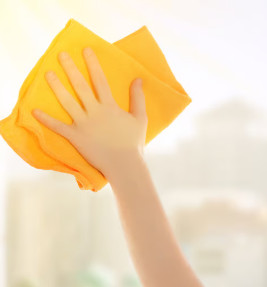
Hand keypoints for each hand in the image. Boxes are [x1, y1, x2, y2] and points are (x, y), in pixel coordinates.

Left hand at [32, 47, 147, 178]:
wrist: (124, 164)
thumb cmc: (133, 143)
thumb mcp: (140, 119)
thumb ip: (138, 98)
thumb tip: (138, 79)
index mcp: (110, 107)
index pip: (100, 81)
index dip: (93, 64)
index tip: (86, 50)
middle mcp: (95, 112)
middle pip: (80, 86)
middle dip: (71, 69)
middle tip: (62, 55)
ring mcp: (84, 124)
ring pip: (67, 102)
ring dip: (57, 87)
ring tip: (48, 74)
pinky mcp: (76, 137)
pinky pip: (58, 127)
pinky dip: (46, 120)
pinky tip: (35, 110)